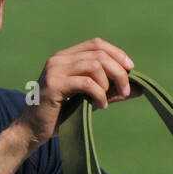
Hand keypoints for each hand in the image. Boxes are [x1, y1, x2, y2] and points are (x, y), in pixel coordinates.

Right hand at [17, 38, 138, 152]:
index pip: (96, 44)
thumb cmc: (60, 115)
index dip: (117, 53)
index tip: (130, 69)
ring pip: (94, 65)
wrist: (32, 130)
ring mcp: (55, 70)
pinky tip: (100, 106)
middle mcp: (59, 59)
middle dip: (118, 71)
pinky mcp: (54, 85)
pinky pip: (86, 83)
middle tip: (125, 90)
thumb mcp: (90, 99)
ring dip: (108, 84)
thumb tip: (139, 88)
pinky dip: (99, 94)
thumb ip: (112, 91)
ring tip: (107, 100)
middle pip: (99, 53)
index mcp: (66, 57)